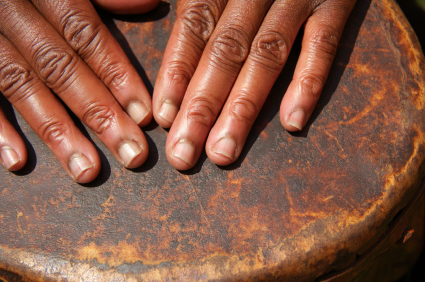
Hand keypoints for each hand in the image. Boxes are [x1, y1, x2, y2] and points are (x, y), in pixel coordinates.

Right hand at [0, 0, 157, 181]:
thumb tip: (148, 3)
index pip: (86, 34)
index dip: (117, 74)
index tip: (144, 115)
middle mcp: (10, 9)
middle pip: (60, 67)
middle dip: (99, 114)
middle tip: (132, 155)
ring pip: (20, 85)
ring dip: (56, 132)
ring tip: (87, 170)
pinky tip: (18, 161)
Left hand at [153, 0, 356, 169]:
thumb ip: (199, 1)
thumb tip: (167, 39)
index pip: (193, 28)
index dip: (176, 74)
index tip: (164, 119)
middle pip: (224, 52)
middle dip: (202, 107)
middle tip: (183, 156)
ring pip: (266, 56)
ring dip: (243, 108)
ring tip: (224, 153)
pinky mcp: (336, 1)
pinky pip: (323, 44)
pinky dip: (308, 82)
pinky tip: (293, 123)